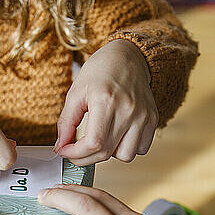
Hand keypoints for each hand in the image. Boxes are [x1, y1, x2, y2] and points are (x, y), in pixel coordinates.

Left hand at [55, 39, 158, 164]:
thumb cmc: (100, 71)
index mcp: (106, 101)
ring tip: (101, 138)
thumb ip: (66, 122)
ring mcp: (143, 116)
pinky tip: (116, 135)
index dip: (75, 154)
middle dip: (85, 158)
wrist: (128, 56)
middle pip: (106, 153)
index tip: (65, 151)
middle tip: (75, 151)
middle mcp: (128, 110)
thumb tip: (61, 147)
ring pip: (126, 156)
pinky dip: (126, 148)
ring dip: (109, 154)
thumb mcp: (76, 92)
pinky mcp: (153, 119)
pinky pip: (141, 149)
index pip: (93, 143)